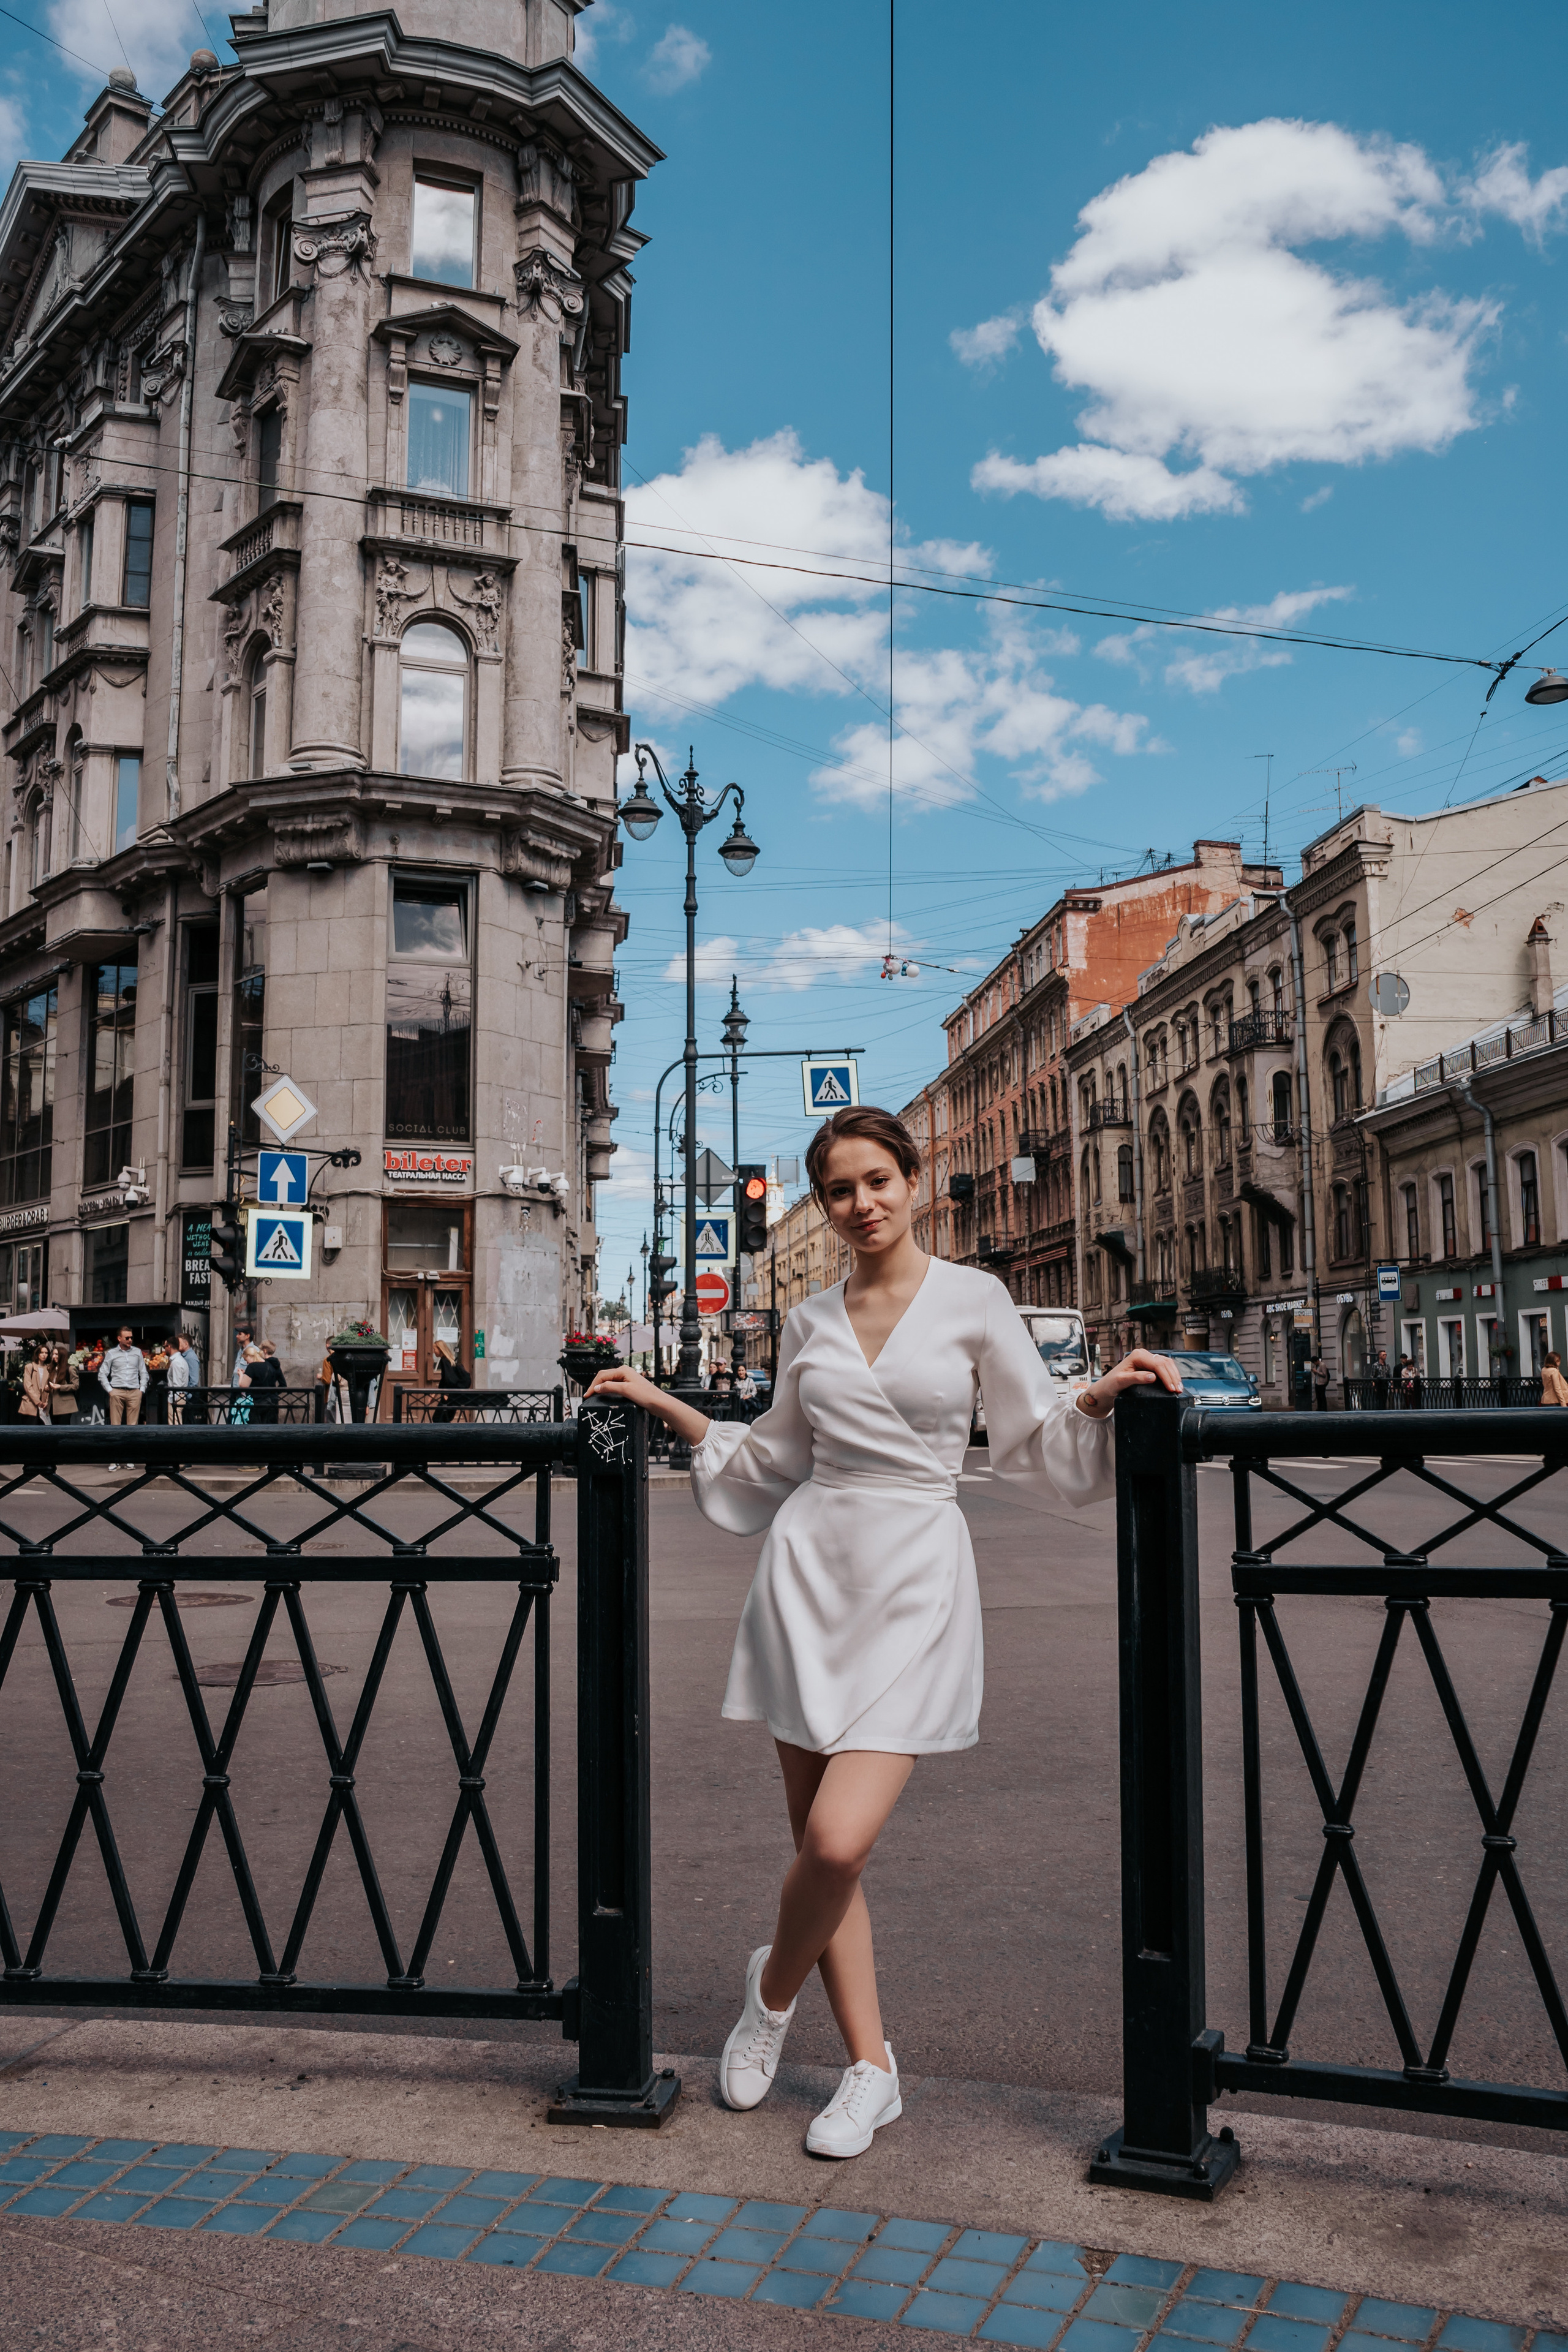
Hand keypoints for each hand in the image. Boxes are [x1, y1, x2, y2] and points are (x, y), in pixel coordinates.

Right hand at [583, 1364, 712, 1447]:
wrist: (659, 1403)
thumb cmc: (645, 1395)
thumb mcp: (625, 1390)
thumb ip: (609, 1387)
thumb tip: (597, 1387)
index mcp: (622, 1370)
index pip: (602, 1375)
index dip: (593, 1385)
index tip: (587, 1396)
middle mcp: (624, 1372)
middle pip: (604, 1376)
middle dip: (595, 1385)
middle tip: (587, 1396)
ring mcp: (627, 1379)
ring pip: (609, 1381)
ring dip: (600, 1387)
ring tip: (593, 1396)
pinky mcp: (629, 1386)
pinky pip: (614, 1386)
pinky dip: (607, 1389)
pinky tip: (604, 1395)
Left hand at [1077, 1347, 1184, 1420]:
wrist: (1106, 1389)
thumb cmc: (1111, 1384)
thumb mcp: (1121, 1382)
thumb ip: (1136, 1378)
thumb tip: (1152, 1377)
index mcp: (1137, 1355)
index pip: (1157, 1364)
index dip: (1167, 1376)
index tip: (1172, 1388)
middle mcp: (1143, 1355)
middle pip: (1164, 1363)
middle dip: (1173, 1377)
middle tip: (1178, 1390)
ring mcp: (1147, 1360)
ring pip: (1166, 1364)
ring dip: (1174, 1376)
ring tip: (1179, 1388)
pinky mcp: (1149, 1366)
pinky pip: (1164, 1368)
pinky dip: (1171, 1375)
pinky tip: (1174, 1383)